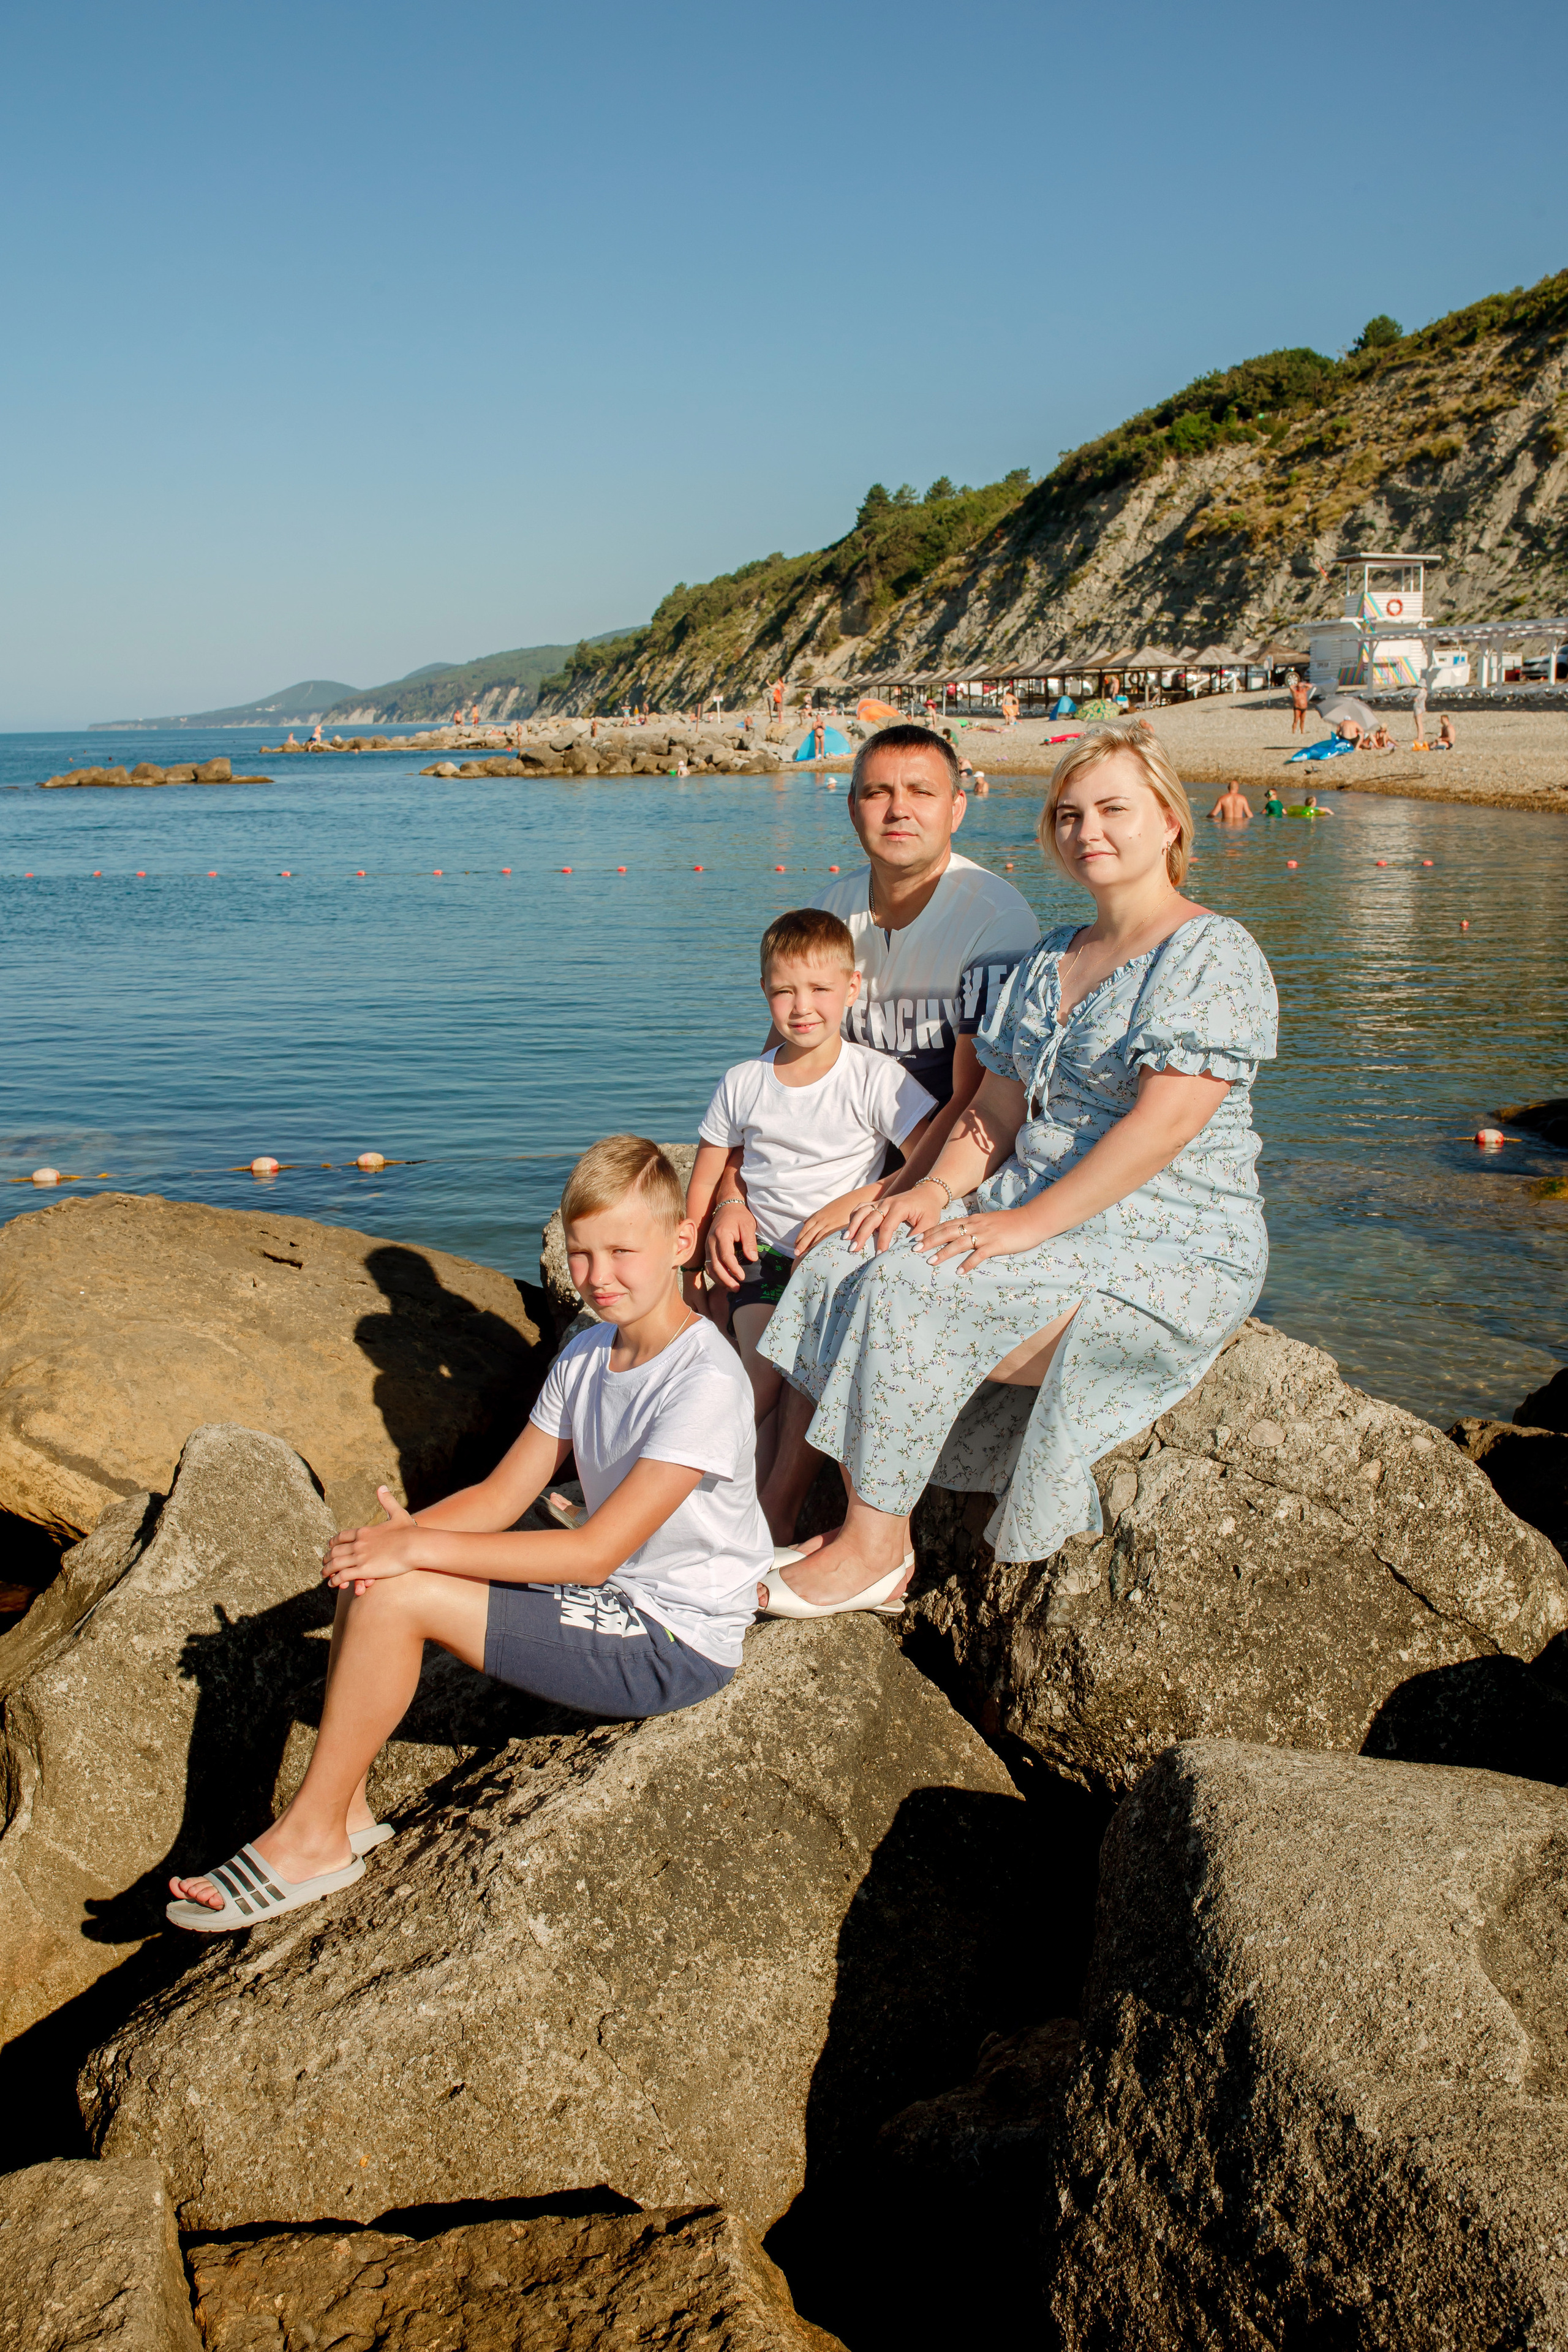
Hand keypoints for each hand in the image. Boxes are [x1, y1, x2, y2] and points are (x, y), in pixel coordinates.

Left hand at [322, 1485, 417, 1592]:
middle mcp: (359, 1544)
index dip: (334, 1542)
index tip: (330, 1545)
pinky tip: (333, 1584)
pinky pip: (343, 1575)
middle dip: (327, 1557)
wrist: (415, 1545)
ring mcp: (360, 1557)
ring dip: (327, 1570)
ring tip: (324, 1575)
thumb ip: (387, 1501)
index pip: (342, 1536)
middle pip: (335, 1551)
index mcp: (364, 1532)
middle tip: (324, 1562)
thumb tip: (381, 1487)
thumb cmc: (409, 1531)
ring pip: (335, 1564)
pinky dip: (335, 1580)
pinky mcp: (364, 1570)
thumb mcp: (397, 1513)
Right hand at [705, 1198, 758, 1290]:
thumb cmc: (739, 1215)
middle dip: (725, 1279)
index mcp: (721, 1234)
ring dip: (720, 1279)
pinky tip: (725, 1281)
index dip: (733, 1269)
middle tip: (737, 1288)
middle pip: (715, 1265)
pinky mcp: (708, 1249)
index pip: (726, 1256)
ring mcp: (707, 1245)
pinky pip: (709, 1265)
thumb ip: (750, 1242)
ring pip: (709, 1267)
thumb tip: (752, 1259)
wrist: (727, 1205)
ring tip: (732, 1288)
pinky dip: (716, 1275)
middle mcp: (711, 1241)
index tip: (742, 1277)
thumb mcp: (748, 1225)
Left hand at [795, 1181, 881, 1256]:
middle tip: (796, 1254)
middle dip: (802, 1244)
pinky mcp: (840, 1228)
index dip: (800, 1237)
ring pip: (818, 1237)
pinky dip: (823, 1245)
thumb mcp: (827, 1208)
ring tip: (805, 1256)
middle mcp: (823, 1220)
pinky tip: (820, 1252)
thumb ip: (815, 1216)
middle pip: (810, 1234)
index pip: (806, 1227)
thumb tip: (803, 1222)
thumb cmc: (843, 1204)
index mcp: (819, 1215)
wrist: (858, 1199)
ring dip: (811, 1247)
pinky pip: (830, 1238)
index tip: (795, 1245)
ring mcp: (832, 1224)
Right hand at [844, 1184, 943, 1251]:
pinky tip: (850, 1227)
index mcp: (899, 1207)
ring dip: (853, 1224)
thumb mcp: (929, 1222)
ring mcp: (881, 1202)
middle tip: (853, 1249)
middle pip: (870, 1219)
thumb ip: (919, 1235)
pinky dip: (854, 1216)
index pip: (887, 1226)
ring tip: (846, 1238)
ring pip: (862, 1210)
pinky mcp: (878, 1203)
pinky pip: (862, 1207)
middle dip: (861, 1234)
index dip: (882, 1241)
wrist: (928, 1192)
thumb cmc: (929, 1209)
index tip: (879, 1254)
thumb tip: (910, 1249)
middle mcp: (887, 1203)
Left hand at [915, 1206, 1037, 1271]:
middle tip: (915, 1249)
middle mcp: (976, 1225)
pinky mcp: (996, 1245)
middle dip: (930, 1240)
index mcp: (974, 1220)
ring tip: (931, 1262)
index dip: (931, 1231)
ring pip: (959, 1243)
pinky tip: (959, 1272)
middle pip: (948, 1232)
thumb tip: (965, 1236)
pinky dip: (967, 1263)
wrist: (1032, 1219)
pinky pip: (978, 1255)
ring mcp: (986, 1235)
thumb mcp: (990, 1222)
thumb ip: (977, 1228)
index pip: (947, 1224)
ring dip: (944, 1252)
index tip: (917, 1238)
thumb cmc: (1012, 1223)